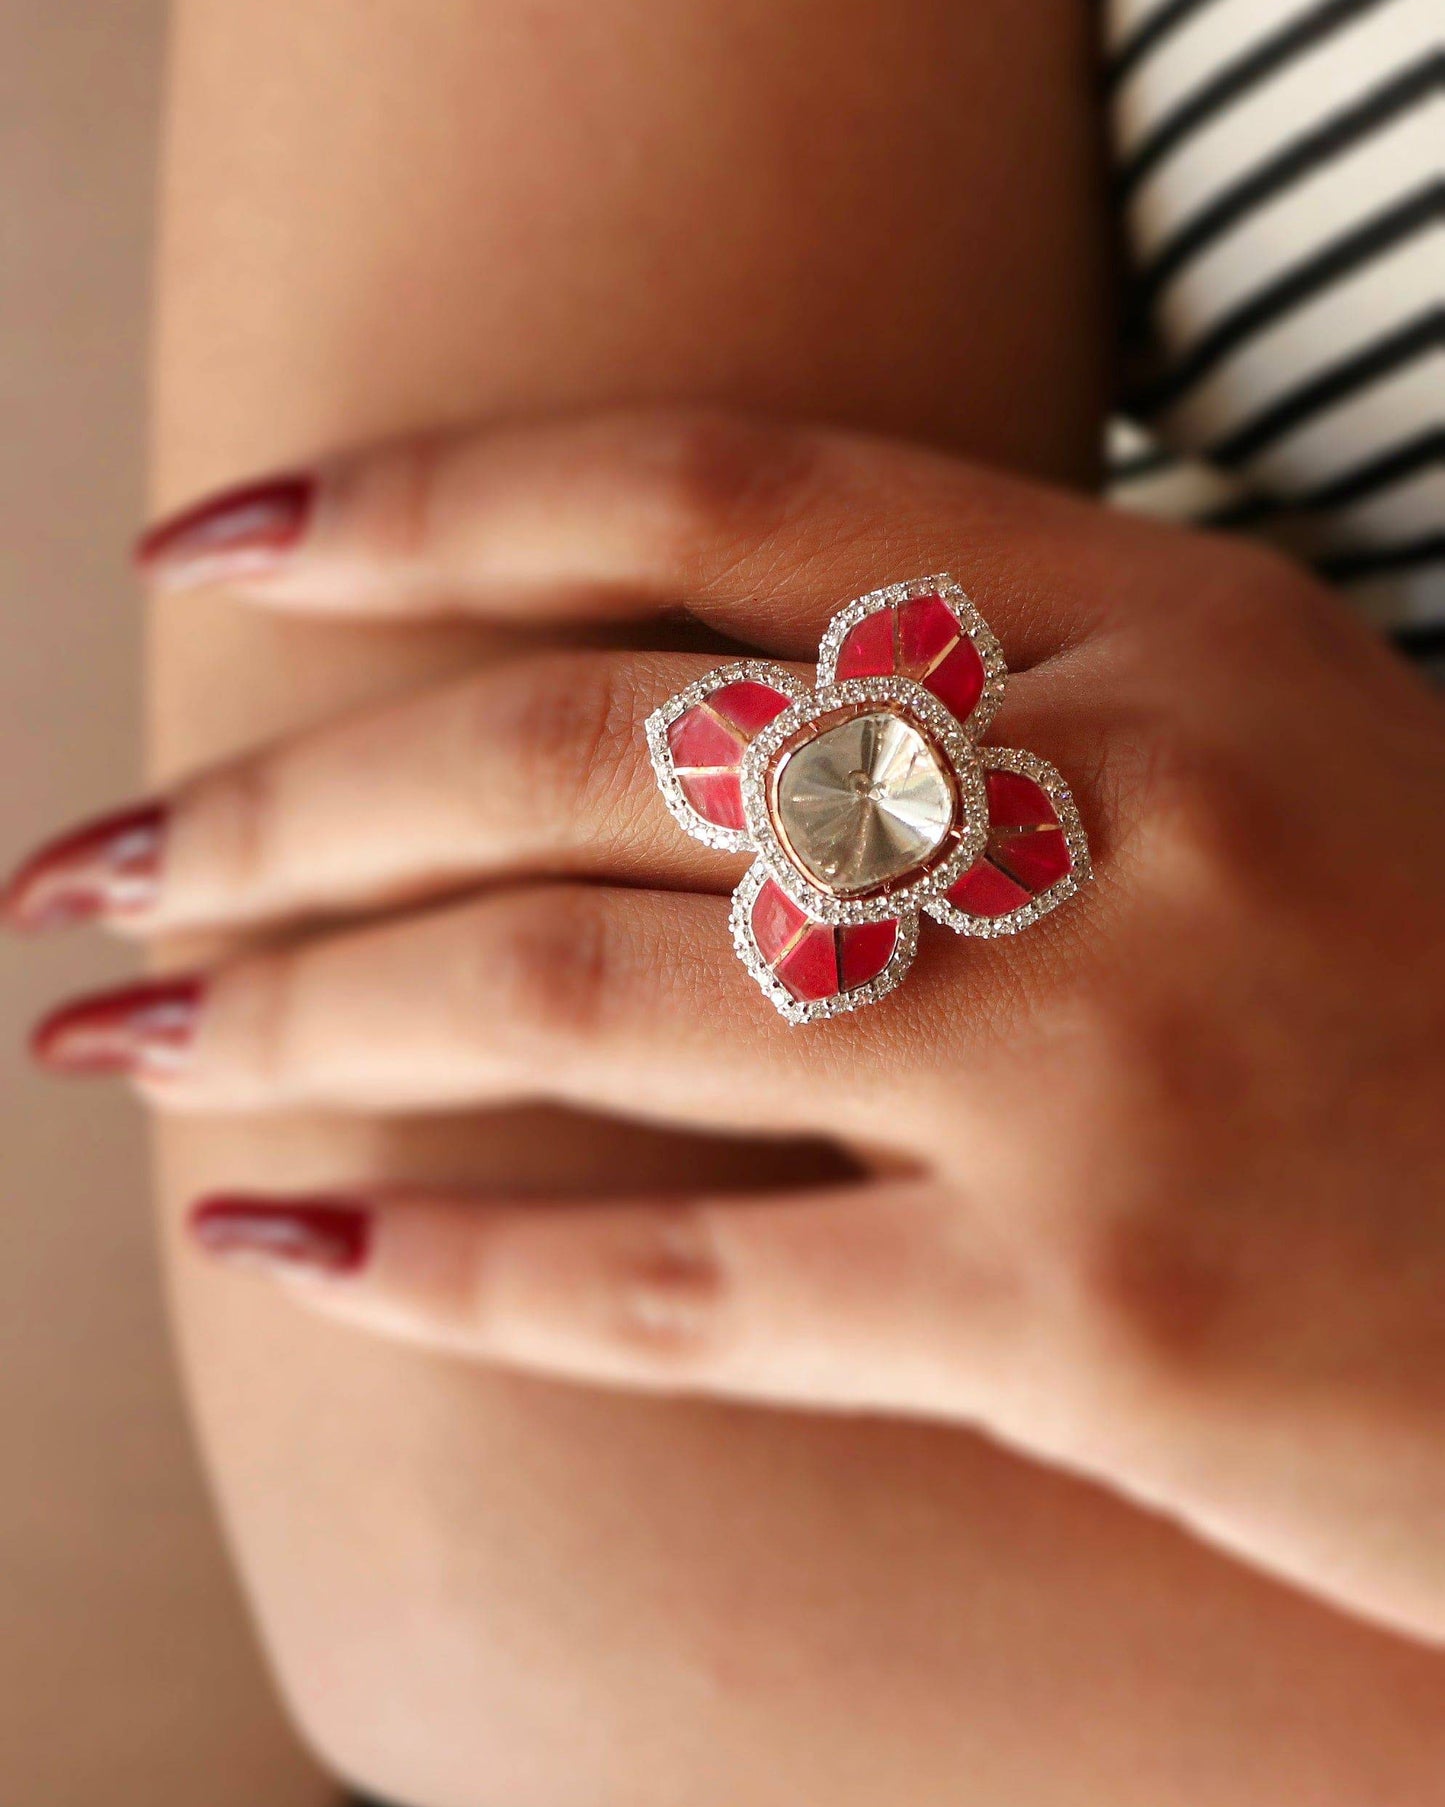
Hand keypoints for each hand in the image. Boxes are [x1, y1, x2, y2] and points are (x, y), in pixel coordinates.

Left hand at [11, 411, 1443, 1644]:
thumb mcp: (1284, 784)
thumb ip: (1018, 740)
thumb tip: (698, 774)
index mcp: (1175, 628)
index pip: (710, 491)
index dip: (426, 504)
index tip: (215, 554)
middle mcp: (1123, 797)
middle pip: (572, 749)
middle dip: (277, 806)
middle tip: (96, 868)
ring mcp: (1102, 1052)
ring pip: (568, 997)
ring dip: (298, 1020)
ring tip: (135, 1049)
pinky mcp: (1083, 1315)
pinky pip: (669, 1279)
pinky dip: (449, 1277)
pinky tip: (294, 1264)